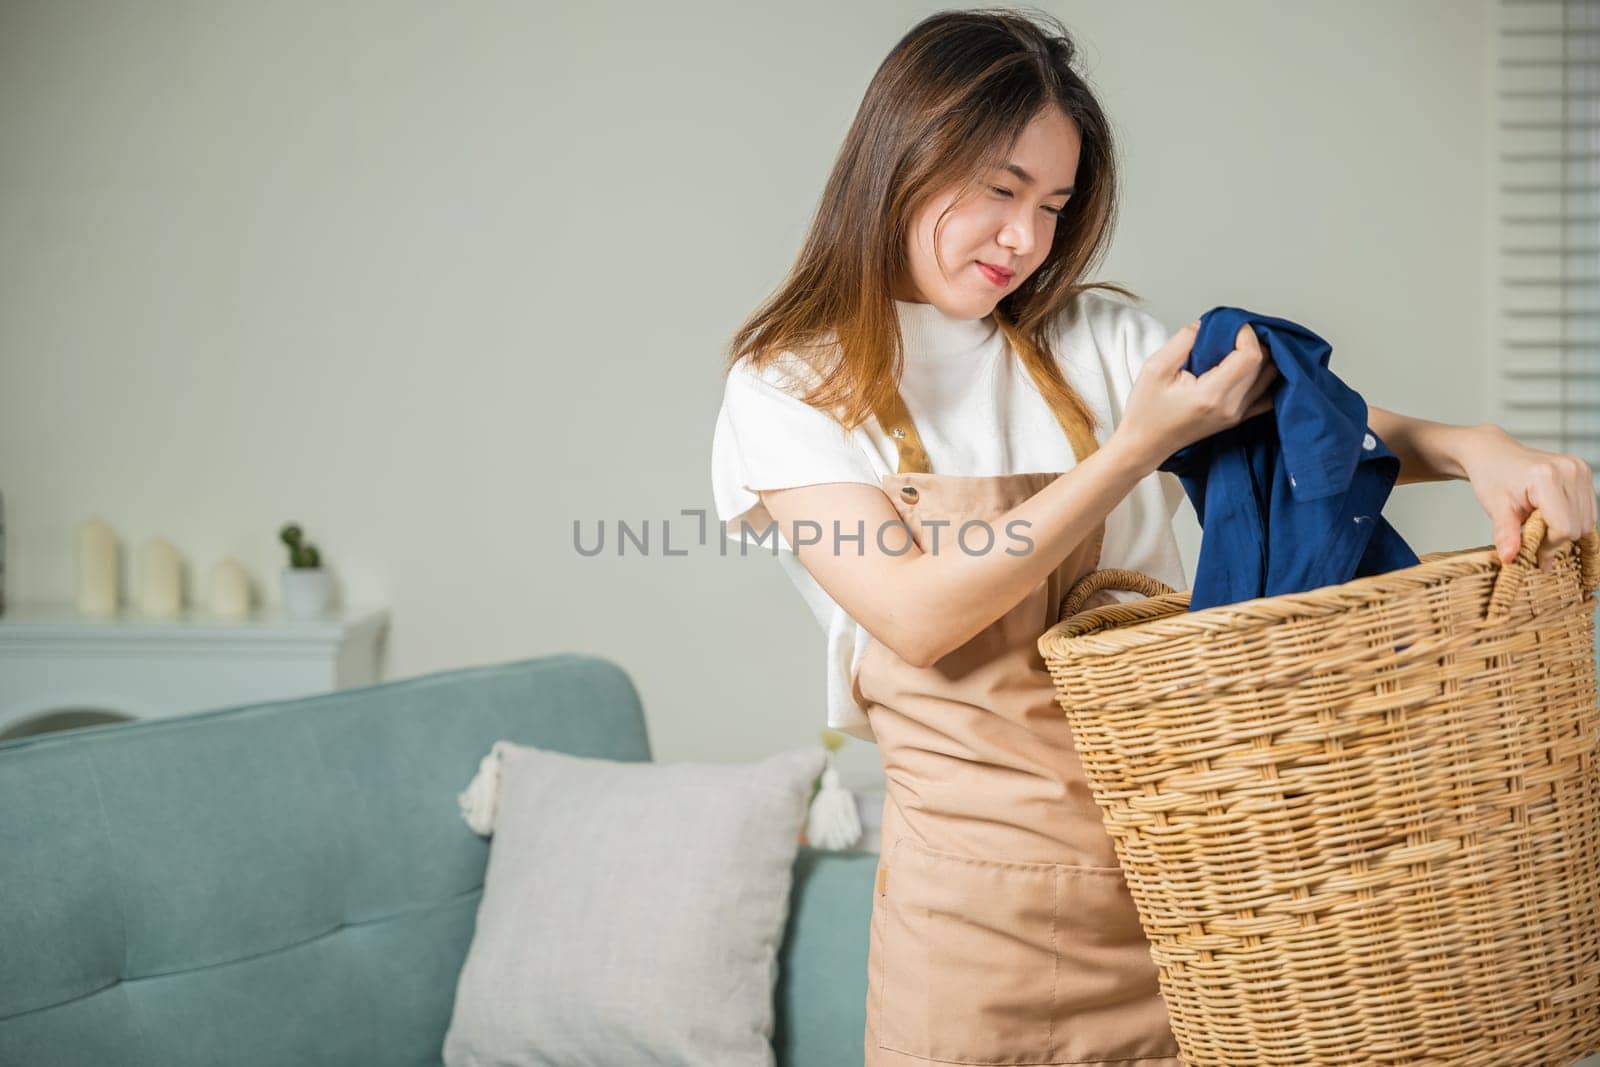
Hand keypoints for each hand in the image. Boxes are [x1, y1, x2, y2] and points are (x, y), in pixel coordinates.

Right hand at [1114, 319, 1279, 470]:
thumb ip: (1183, 341)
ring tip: (1238, 346)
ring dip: (1261, 356)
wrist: (1145, 444)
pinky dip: (1264, 376)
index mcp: (1211, 395)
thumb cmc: (1146, 411)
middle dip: (1254, 340)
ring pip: (1270, 377)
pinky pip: (1268, 394)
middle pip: (1265, 364)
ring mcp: (1237, 415)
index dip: (1246, 334)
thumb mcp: (1155, 368)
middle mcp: (1231, 407)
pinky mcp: (1238, 418)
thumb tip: (1206, 325)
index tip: (1229, 325)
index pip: (1250, 356)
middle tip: (1232, 332)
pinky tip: (1249, 367)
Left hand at [1457, 425, 1597, 569]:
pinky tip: (1550, 514)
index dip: (1549, 545)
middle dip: (1556, 539)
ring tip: (1539, 523)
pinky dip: (1572, 519)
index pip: (1564, 528)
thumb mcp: (1495, 508)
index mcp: (1546, 477)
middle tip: (1532, 535)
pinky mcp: (1584, 471)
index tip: (1531, 549)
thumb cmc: (1492, 478)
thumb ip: (1506, 534)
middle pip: (1579, 526)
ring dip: (1565, 530)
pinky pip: (1588, 509)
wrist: (1493, 454)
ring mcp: (1580, 468)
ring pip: (1588, 520)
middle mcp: (1569, 470)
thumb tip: (1509, 559)